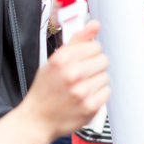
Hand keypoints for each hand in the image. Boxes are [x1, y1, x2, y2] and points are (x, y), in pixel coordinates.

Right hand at [24, 24, 109, 138]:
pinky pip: (107, 92)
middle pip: (103, 60)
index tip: (82, 60)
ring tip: (81, 87)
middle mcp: (72, 74)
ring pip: (106, 76)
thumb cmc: (45, 89)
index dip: (90, 53)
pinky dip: (98, 95)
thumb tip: (95, 24)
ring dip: (96, 82)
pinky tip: (85, 97)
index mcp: (62, 59)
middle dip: (94, 67)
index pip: (95, 46)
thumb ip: (77, 41)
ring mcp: (82, 91)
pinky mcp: (90, 106)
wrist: (37, 119)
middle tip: (81, 76)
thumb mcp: (55, 60)